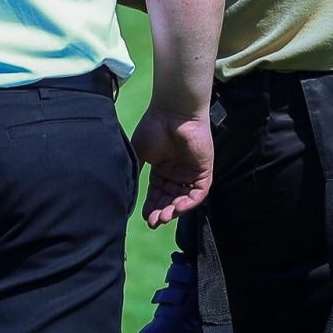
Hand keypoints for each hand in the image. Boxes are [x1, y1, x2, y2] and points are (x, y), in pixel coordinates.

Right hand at [131, 104, 212, 228]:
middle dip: (162, 211)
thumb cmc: (154, 127)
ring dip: (175, 210)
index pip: (157, 193)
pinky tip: (177, 208)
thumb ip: (136, 171)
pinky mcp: (204, 170)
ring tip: (164, 217)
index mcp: (161, 168)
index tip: (145, 218)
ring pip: (184, 198)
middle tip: (154, 221)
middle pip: (170, 199)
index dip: (152, 206)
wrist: (172, 111)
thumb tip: (127, 191)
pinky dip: (189, 202)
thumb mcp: (139, 152)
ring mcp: (191, 172)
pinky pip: (199, 192)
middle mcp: (176, 172)